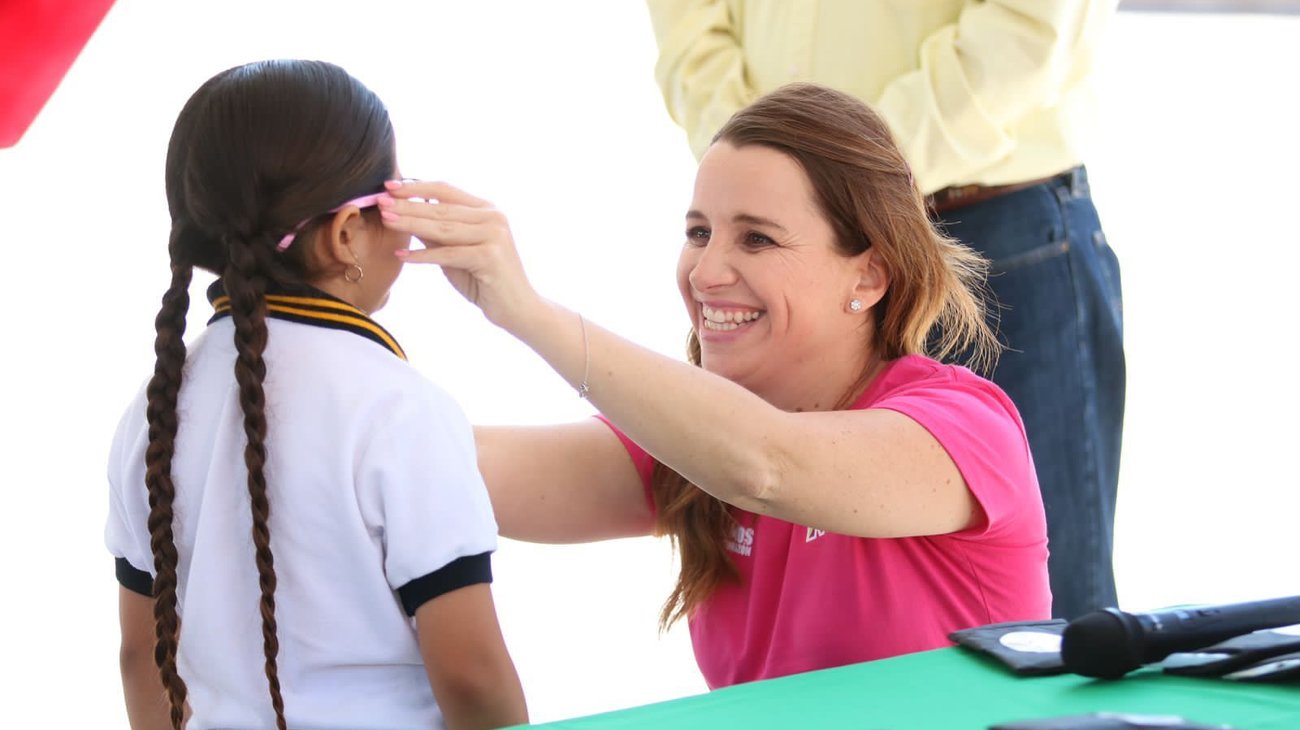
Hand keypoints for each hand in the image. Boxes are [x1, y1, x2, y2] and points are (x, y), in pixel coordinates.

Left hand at [379, 180, 539, 329]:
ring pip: (443, 227)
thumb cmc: (485, 281)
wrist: (518, 309)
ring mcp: (494, 235)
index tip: (389, 186)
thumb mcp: (456, 253)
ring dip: (411, 223)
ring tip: (386, 220)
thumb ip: (436, 233)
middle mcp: (493, 217)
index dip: (416, 187)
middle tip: (379, 202)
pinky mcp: (490, 256)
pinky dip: (423, 255)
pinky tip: (402, 254)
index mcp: (487, 210)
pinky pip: (448, 253)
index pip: (446, 190)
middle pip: (442, 207)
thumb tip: (404, 214)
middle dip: (407, 205)